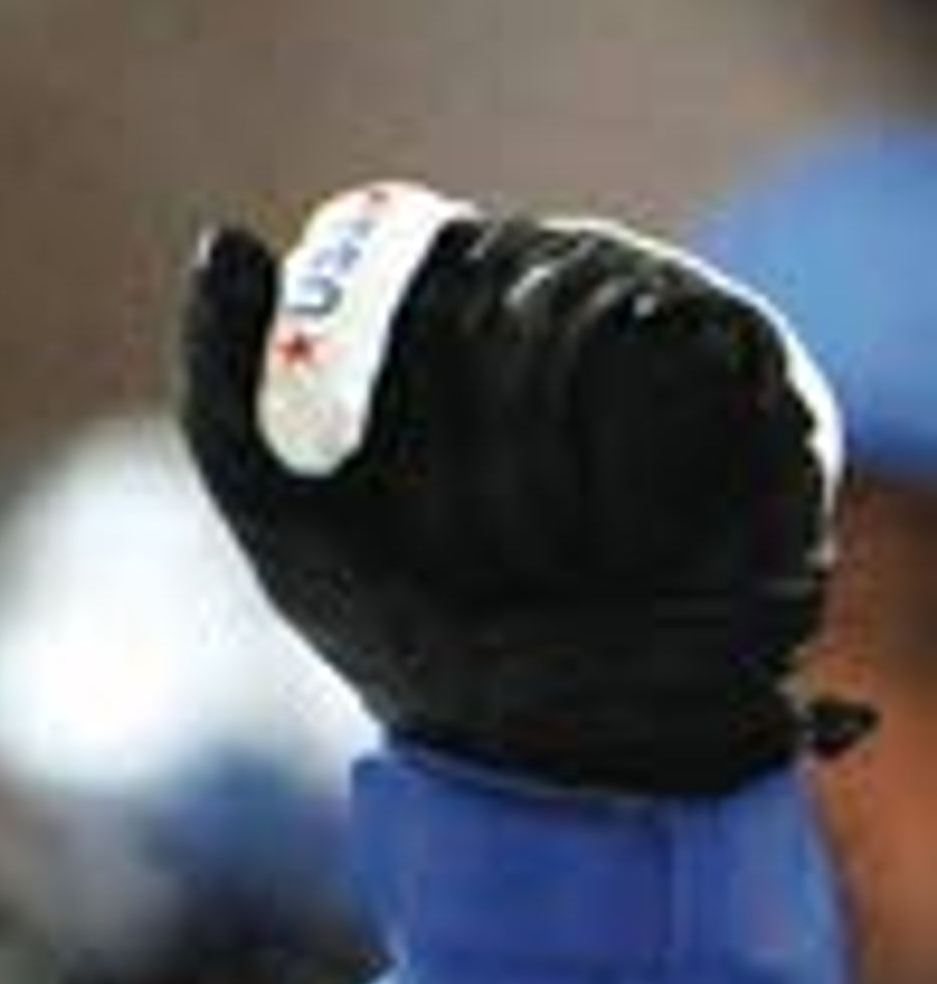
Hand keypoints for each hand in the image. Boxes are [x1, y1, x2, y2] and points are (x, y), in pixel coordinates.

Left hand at [178, 180, 859, 794]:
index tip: (365, 466)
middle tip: (467, 555)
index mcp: (442, 300)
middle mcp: (557, 282)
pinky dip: (628, 481)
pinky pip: (673, 367)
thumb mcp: (283, 516)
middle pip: (492, 299)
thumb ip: (225, 385)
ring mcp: (666, 312)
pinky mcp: (759, 370)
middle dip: (458, 458)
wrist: (563, 745)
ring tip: (547, 561)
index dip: (381, 375)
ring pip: (579, 328)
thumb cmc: (413, 625)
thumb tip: (225, 238)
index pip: (402, 267)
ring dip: (534, 481)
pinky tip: (629, 542)